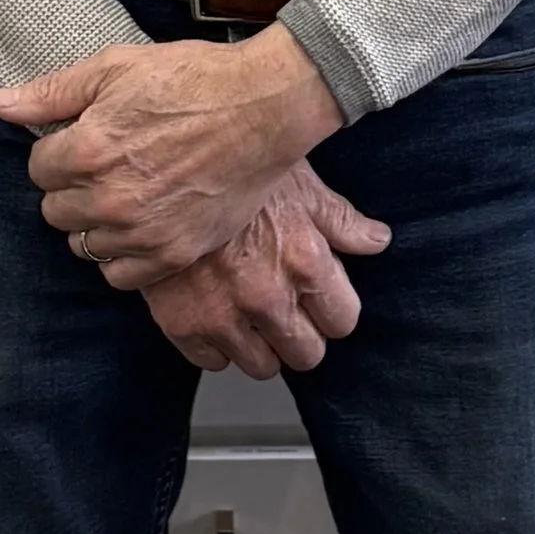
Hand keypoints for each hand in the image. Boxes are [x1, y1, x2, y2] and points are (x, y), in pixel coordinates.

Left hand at [0, 23, 345, 285]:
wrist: (262, 108)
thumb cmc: (192, 80)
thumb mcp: (115, 68)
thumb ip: (52, 92)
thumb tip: (0, 104)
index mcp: (87, 149)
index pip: (38, 169)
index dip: (60, 150)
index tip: (85, 140)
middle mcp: (108, 198)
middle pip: (56, 210)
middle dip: (72, 187)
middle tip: (107, 165)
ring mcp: (142, 231)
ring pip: (84, 245)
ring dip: (96, 222)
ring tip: (125, 193)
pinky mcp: (173, 253)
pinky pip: (120, 275)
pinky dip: (123, 255)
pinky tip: (140, 225)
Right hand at [144, 164, 392, 376]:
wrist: (158, 166)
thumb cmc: (231, 166)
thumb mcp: (297, 181)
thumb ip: (340, 220)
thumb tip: (376, 241)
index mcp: (305, 261)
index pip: (343, 321)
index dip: (332, 307)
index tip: (318, 295)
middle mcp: (268, 297)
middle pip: (307, 355)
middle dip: (300, 332)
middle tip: (284, 306)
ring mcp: (223, 316)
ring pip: (262, 367)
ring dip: (259, 343)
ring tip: (247, 308)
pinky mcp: (182, 325)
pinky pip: (213, 362)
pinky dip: (215, 342)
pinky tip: (213, 306)